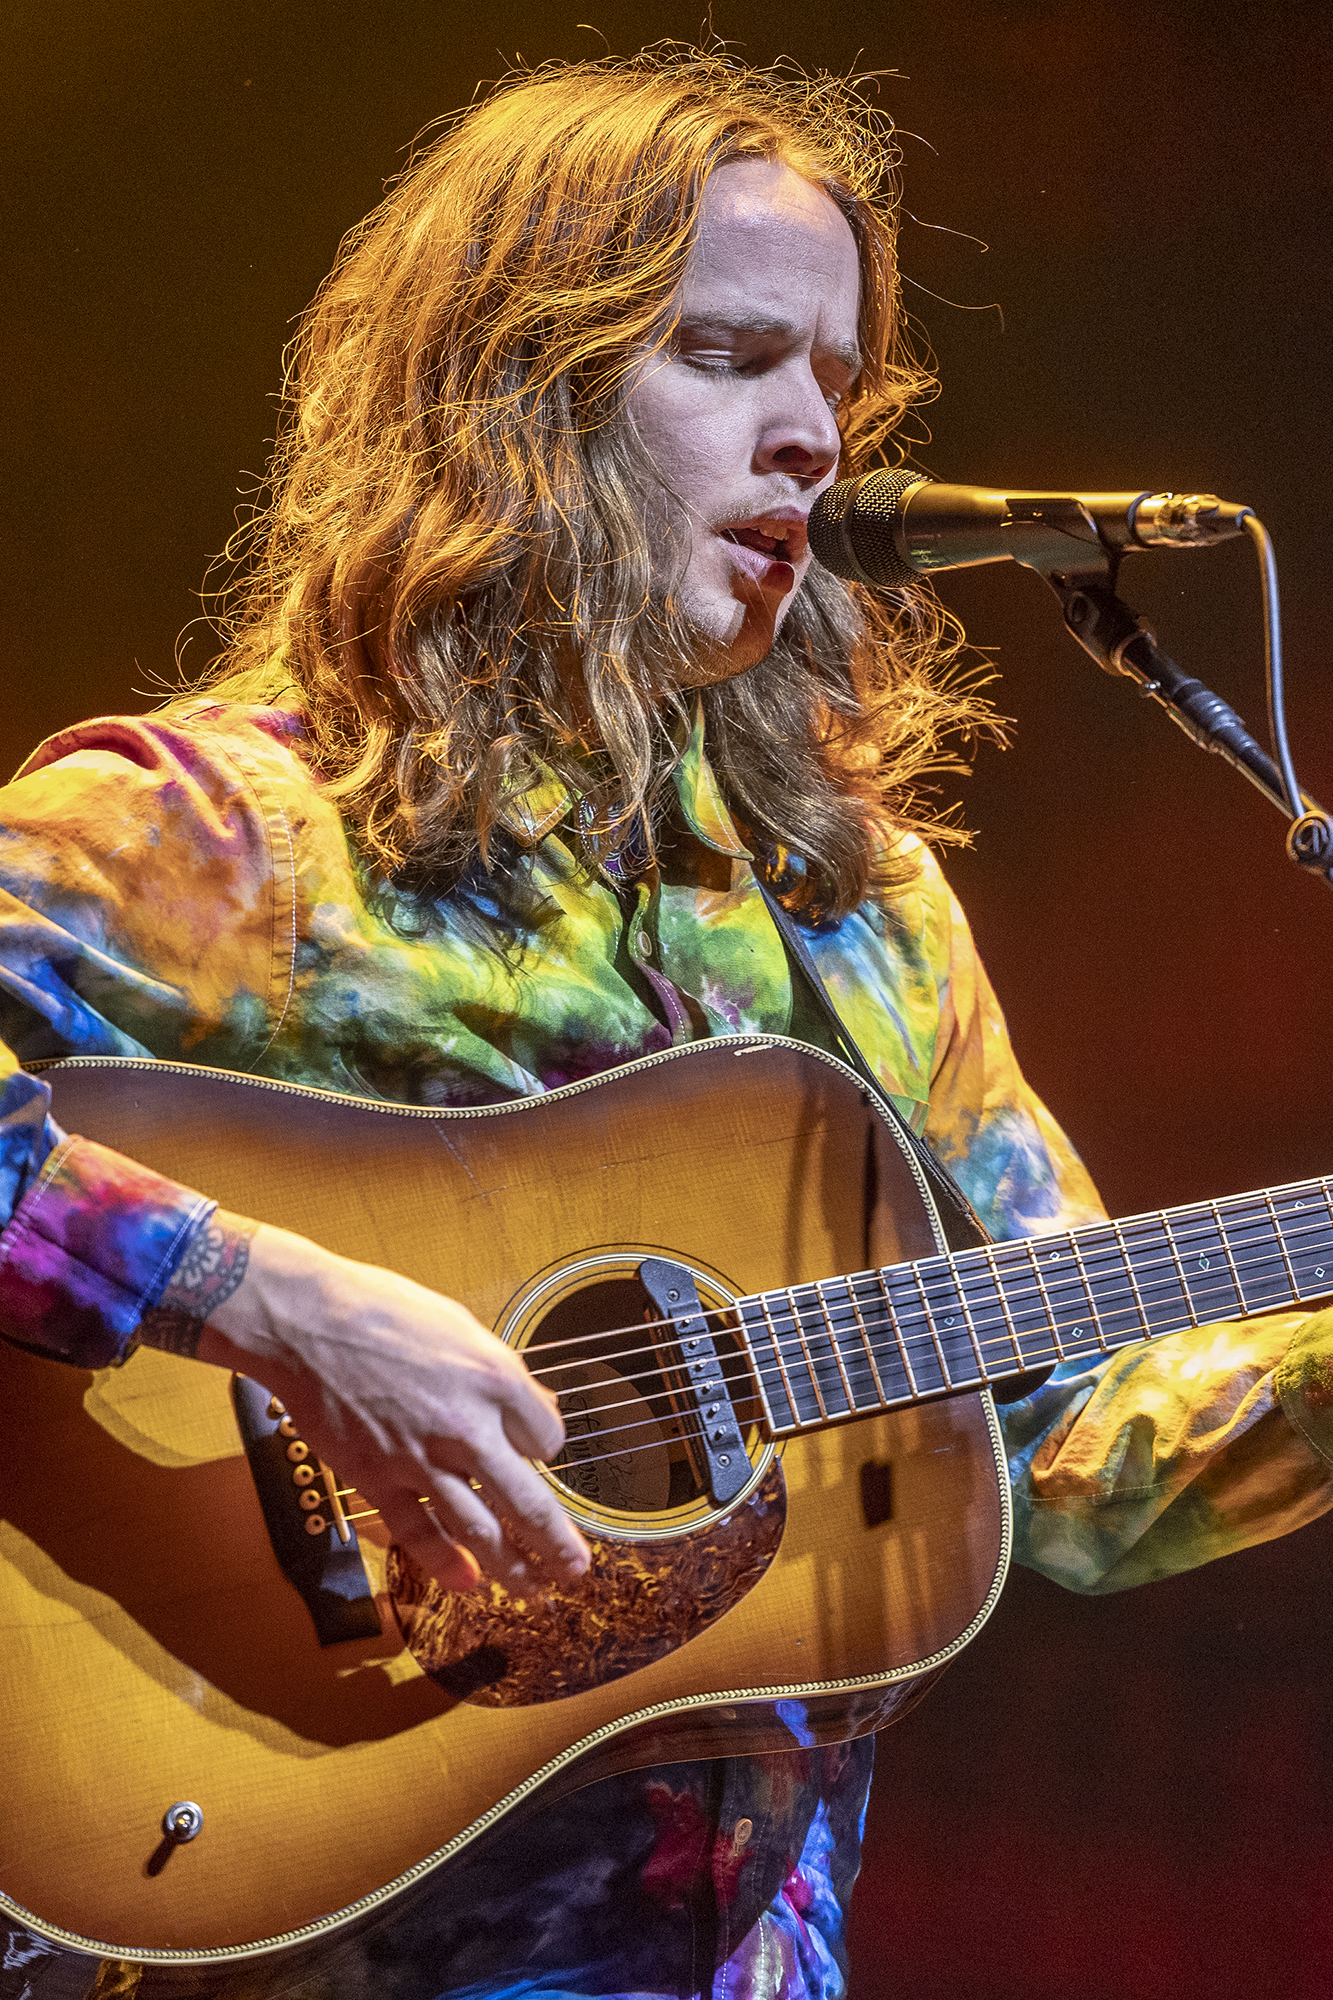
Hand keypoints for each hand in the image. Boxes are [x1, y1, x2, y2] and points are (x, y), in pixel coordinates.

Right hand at [189, 1215, 589, 1592]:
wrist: (305, 1320)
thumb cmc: (381, 1310)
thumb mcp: (460, 1325)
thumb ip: (500, 1372)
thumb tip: (533, 1405)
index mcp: (494, 1379)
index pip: (548, 1437)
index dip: (547, 1447)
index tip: (539, 1453)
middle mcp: (465, 1427)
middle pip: (527, 1501)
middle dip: (557, 1543)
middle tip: (576, 1568)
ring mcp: (421, 1459)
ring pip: (479, 1531)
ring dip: (513, 1568)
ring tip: (535, 1589)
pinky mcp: (377, 1478)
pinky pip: (418, 1534)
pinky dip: (445, 1565)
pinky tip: (468, 1583)